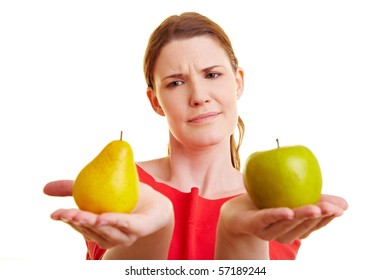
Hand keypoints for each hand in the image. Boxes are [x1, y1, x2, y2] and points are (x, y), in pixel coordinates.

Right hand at [43, 180, 173, 257]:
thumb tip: (45, 188)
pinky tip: (103, 217)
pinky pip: (127, 225)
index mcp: (99, 228)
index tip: (54, 214)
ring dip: (92, 224)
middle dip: (77, 223)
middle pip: (92, 231)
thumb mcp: (100, 187)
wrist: (157, 202)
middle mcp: (111, 235)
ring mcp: (127, 235)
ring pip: (107, 232)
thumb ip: (74, 188)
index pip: (81, 227)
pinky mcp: (141, 228)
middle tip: (65, 213)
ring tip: (81, 214)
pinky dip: (115, 222)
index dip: (67, 221)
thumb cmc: (127, 196)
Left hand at [220, 193, 347, 243]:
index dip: (328, 218)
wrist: (238, 211)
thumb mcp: (293, 197)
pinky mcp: (252, 224)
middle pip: (301, 228)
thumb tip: (346, 203)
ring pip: (286, 226)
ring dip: (301, 217)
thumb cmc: (268, 202)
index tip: (341, 209)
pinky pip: (265, 219)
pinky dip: (276, 215)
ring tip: (315, 208)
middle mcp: (282, 234)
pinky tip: (287, 211)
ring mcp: (266, 231)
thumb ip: (316, 199)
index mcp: (294, 229)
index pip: (313, 226)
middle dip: (318, 218)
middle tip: (331, 207)